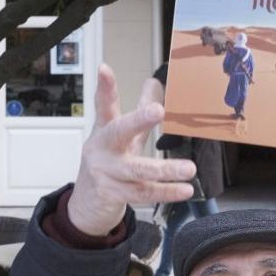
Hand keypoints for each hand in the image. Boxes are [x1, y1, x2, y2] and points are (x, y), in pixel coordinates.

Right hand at [67, 64, 196, 235]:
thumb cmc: (107, 165)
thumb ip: (139, 113)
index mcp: (105, 132)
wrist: (86, 206)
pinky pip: (143, 193)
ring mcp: (105, 173)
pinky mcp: (112, 195)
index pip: (104, 106)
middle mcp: (102, 150)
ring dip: (165, 169)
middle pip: (118, 132)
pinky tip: (185, 189)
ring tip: (189, 168)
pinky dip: (166, 192)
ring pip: (137, 170)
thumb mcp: (121, 137)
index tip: (105, 69)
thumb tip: (154, 82)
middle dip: (137, 121)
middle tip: (157, 110)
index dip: (105, 87)